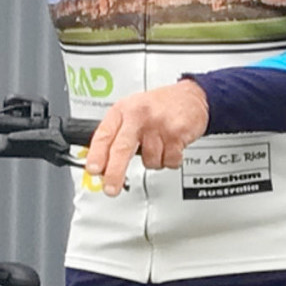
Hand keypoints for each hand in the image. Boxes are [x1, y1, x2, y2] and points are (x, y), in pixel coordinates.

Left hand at [84, 80, 209, 196]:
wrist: (191, 96)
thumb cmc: (158, 106)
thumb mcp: (131, 111)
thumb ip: (117, 135)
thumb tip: (104, 165)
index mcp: (123, 110)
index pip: (104, 135)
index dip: (96, 155)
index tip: (93, 170)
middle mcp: (138, 116)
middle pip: (121, 149)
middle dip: (114, 174)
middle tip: (111, 189)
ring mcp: (157, 125)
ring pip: (149, 161)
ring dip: (154, 161)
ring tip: (159, 145)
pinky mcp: (176, 134)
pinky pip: (168, 161)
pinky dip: (170, 160)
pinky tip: (171, 146)